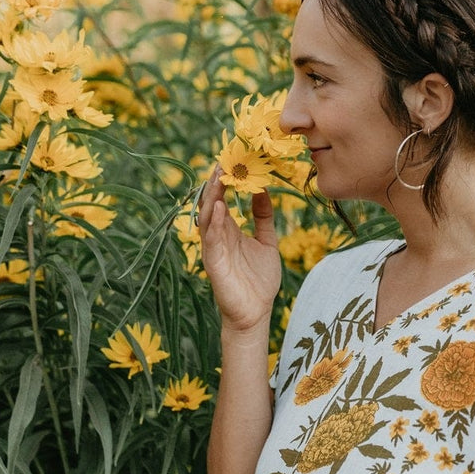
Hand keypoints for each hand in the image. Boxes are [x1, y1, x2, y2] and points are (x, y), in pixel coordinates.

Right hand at [196, 166, 281, 333]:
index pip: (223, 199)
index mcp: (229, 230)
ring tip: (217, 177)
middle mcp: (218, 236)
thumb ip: (263, 218)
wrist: (256, 313)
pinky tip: (219, 208)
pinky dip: (214, 223)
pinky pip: (211, 240)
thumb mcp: (267, 242)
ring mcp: (214, 249)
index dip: (227, 181)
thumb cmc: (259, 280)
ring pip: (208, 218)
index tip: (233, 160)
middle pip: (212, 204)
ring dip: (211, 198)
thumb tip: (263, 190)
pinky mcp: (214, 264)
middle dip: (216, 183)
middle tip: (223, 161)